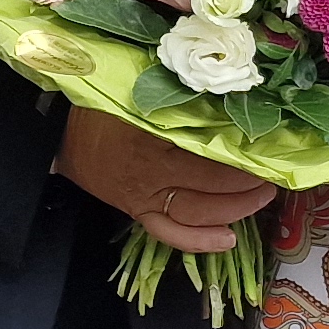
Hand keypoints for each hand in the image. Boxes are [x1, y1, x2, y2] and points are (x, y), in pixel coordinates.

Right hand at [55, 108, 275, 252]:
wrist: (55, 132)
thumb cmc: (100, 103)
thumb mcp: (138, 86)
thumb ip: (178, 92)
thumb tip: (225, 87)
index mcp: (153, 134)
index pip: (209, 146)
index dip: (242, 148)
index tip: (268, 142)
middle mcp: (151, 171)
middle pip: (211, 183)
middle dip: (248, 181)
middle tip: (273, 173)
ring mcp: (143, 196)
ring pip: (198, 212)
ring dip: (236, 209)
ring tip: (262, 198)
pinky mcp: (136, 211)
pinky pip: (170, 234)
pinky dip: (200, 241)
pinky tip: (229, 240)